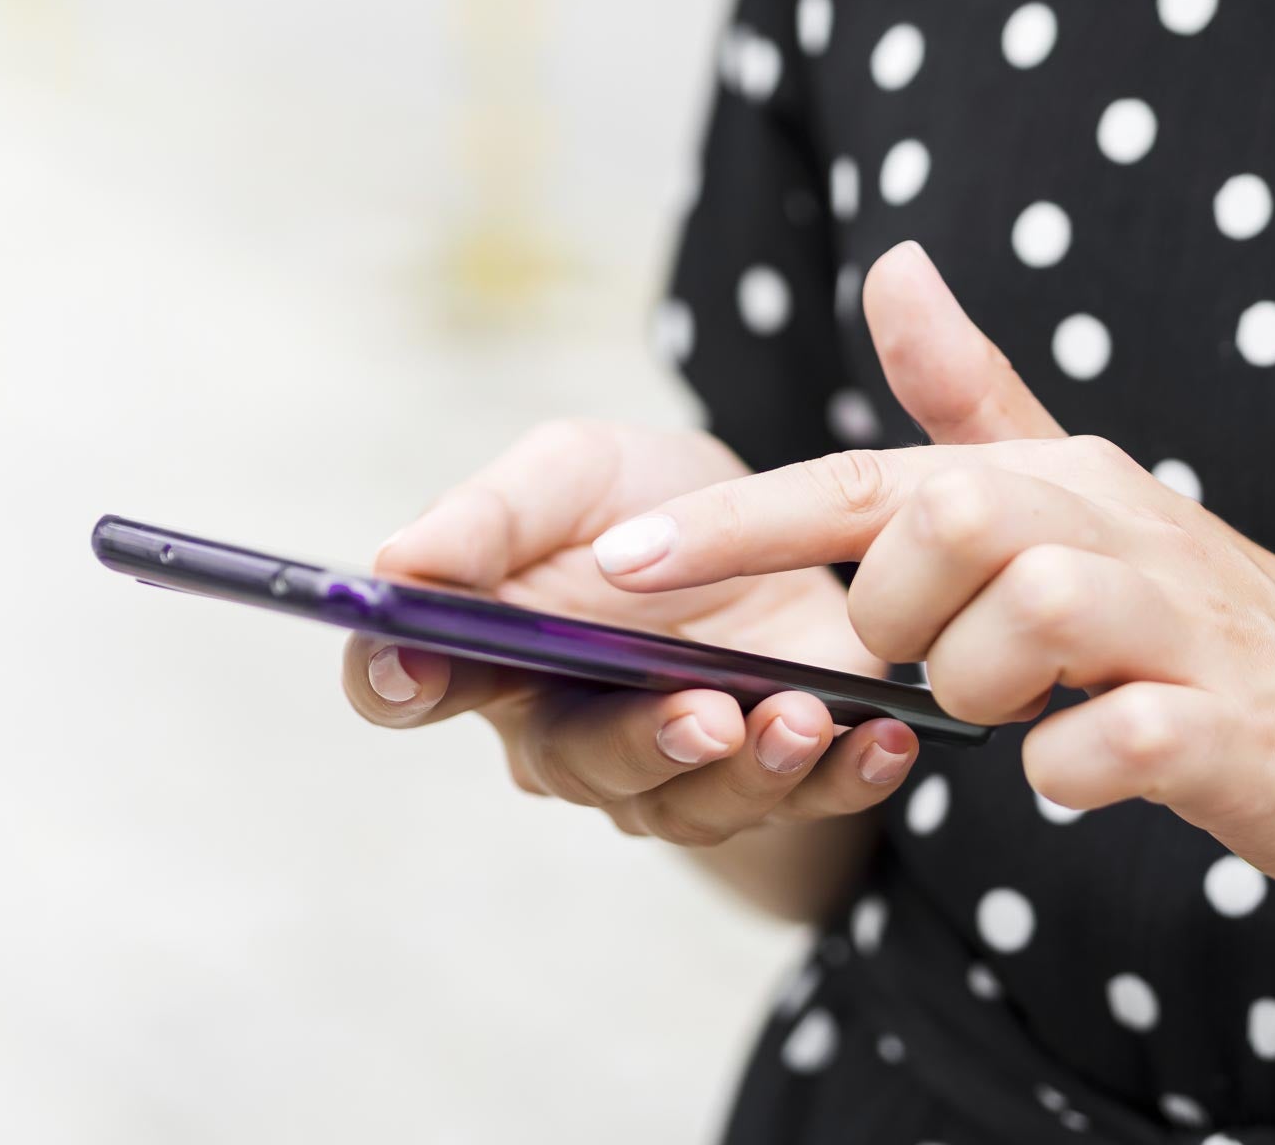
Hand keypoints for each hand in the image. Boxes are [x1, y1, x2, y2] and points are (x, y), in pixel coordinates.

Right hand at [337, 419, 914, 847]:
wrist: (786, 519)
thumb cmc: (649, 503)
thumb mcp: (571, 472)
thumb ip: (489, 516)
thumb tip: (399, 561)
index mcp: (487, 651)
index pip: (403, 681)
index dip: (396, 679)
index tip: (418, 668)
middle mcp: (562, 729)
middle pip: (571, 763)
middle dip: (636, 743)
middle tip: (697, 716)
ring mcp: (665, 768)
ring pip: (684, 801)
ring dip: (745, 769)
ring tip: (795, 718)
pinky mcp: (770, 776)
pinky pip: (799, 802)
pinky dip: (840, 778)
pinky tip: (878, 740)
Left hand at [591, 241, 1274, 899]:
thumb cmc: (1178, 614)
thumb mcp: (1069, 490)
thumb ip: (966, 395)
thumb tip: (892, 265)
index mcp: (1046, 476)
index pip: (858, 481)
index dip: (732, 524)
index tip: (615, 563)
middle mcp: (1108, 524)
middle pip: (939, 526)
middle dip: (899, 616)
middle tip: (942, 660)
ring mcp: (1175, 625)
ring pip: (1024, 620)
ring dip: (983, 689)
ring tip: (1023, 708)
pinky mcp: (1228, 729)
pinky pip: (1110, 743)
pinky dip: (1071, 771)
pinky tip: (1086, 767)